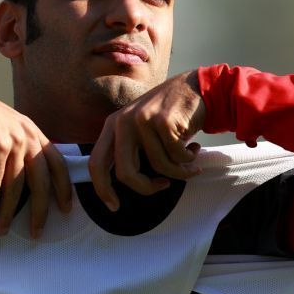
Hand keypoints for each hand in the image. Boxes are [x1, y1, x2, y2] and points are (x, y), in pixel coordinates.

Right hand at [0, 79, 71, 237]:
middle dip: (41, 209)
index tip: (66, 205)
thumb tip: (25, 169)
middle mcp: (27, 137)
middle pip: (42, 180)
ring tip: (3, 228)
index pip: (57, 163)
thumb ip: (20, 143)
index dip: (63, 186)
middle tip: (37, 230)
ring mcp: (13, 143)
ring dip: (8, 212)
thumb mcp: (7, 126)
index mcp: (33, 132)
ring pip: (16, 187)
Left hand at [88, 70, 205, 210]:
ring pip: (159, 166)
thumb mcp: (140, 128)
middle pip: (126, 173)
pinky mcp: (164, 121)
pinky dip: (189, 160)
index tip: (114, 206)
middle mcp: (123, 121)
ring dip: (179, 171)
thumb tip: (123, 183)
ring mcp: (143, 120)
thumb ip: (128, 149)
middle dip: (146, 188)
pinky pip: (177, 157)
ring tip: (189, 162)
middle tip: (163, 186)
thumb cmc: (170, 115)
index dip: (102, 189)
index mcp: (113, 125)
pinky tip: (195, 148)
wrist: (197, 88)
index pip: (96, 162)